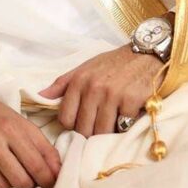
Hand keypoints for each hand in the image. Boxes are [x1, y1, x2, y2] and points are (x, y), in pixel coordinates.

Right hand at [0, 75, 60, 187]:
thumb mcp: (20, 122)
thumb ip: (41, 145)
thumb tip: (57, 171)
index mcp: (12, 127)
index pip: (37, 163)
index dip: (48, 178)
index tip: (53, 182)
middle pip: (21, 180)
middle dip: (31, 185)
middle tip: (33, 182)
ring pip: (4, 186)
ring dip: (13, 187)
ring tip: (14, 177)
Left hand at [39, 45, 162, 136]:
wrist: (147, 54)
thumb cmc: (114, 63)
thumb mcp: (86, 67)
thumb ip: (62, 83)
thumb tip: (40, 97)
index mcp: (79, 81)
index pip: (65, 119)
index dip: (73, 125)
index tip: (83, 123)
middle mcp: (93, 88)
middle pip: (83, 129)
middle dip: (90, 133)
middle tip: (98, 128)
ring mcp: (112, 95)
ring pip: (101, 132)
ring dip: (106, 134)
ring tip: (112, 125)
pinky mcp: (131, 101)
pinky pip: (122, 127)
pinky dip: (124, 127)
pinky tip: (126, 118)